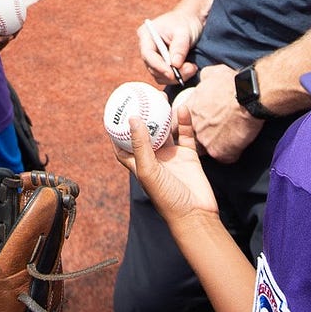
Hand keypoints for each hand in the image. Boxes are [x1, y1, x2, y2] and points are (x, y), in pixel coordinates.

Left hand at [114, 104, 220, 227]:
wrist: (196, 214)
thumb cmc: (167, 199)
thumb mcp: (149, 171)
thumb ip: (141, 145)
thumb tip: (133, 118)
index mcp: (140, 166)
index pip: (123, 147)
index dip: (117, 132)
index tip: (113, 113)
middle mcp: (154, 160)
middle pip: (145, 134)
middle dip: (142, 117)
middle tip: (141, 98)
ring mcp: (172, 157)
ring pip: (165, 131)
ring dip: (162, 115)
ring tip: (160, 97)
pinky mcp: (188, 156)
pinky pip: (185, 134)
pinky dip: (183, 121)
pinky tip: (181, 108)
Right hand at [136, 8, 201, 84]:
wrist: (191, 20)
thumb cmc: (185, 22)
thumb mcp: (184, 32)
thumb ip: (179, 47)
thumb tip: (175, 65)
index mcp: (146, 35)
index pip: (148, 54)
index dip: (158, 66)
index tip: (172, 73)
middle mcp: (147, 47)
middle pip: (153, 67)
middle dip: (171, 73)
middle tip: (190, 69)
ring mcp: (154, 57)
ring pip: (159, 75)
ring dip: (176, 76)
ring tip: (192, 68)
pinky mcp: (162, 64)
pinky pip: (166, 76)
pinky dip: (178, 75)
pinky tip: (190, 68)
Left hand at [187, 64, 261, 163]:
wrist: (248, 97)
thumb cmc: (231, 83)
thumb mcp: (212, 73)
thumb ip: (203, 79)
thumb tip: (203, 81)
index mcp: (189, 110)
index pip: (175, 125)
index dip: (182, 127)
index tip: (192, 125)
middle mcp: (193, 128)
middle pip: (191, 139)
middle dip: (199, 137)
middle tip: (213, 131)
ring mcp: (205, 142)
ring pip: (206, 150)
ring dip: (214, 146)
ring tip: (226, 137)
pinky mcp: (220, 152)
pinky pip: (224, 157)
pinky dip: (231, 152)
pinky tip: (237, 142)